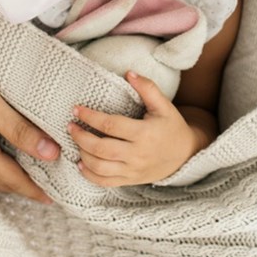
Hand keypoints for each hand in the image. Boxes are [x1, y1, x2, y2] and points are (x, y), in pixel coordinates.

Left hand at [68, 72, 202, 184]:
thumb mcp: (164, 105)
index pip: (110, 125)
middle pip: (101, 149)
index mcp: (144, 134)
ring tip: (75, 141)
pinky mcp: (130, 180)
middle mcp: (137, 154)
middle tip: (70, 126)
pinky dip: (89, 175)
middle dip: (81, 137)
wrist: (185, 155)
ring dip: (82, 155)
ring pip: (100, 167)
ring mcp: (133, 170)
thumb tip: (128, 73)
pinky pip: (105, 182)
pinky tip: (81, 163)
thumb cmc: (172, 126)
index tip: (76, 109)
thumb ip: (147, 88)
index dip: (90, 117)